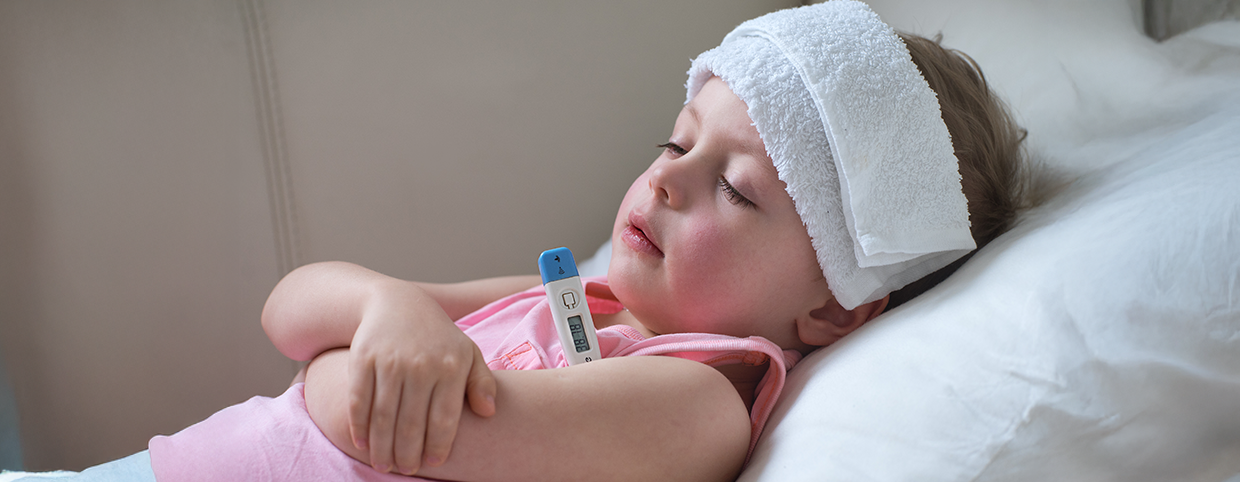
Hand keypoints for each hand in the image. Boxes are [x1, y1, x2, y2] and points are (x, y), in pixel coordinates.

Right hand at [347, 281, 496, 474]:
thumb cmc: (438, 337)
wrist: (397, 303)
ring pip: (384, 417)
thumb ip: (482, 382)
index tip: (433, 463)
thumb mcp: (467, 353)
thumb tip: (489, 412)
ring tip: (384, 465)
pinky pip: (359, 401)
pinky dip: (359, 427)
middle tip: (405, 470)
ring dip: (382, 448)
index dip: (437, 446)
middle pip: (411, 424)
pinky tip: (362, 444)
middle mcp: (421, 364)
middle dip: (407, 454)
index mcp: (450, 366)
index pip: (444, 419)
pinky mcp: (363, 358)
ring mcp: (390, 361)